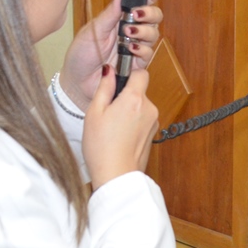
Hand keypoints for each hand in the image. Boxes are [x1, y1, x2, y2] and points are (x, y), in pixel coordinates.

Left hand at [59, 0, 162, 110]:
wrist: (77, 82)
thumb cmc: (81, 54)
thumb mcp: (94, 29)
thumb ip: (110, 12)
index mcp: (120, 19)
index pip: (140, 3)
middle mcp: (131, 31)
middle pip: (154, 18)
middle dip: (150, 13)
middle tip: (137, 15)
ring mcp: (135, 48)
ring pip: (153, 35)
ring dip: (144, 31)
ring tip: (128, 33)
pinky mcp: (137, 64)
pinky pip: (148, 54)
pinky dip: (142, 49)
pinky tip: (130, 49)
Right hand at [82, 66, 158, 189]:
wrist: (116, 176)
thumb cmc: (101, 147)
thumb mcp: (94, 112)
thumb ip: (104, 88)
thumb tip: (109, 70)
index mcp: (134, 99)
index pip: (140, 73)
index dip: (128, 73)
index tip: (116, 80)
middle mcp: (149, 108)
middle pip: (140, 91)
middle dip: (125, 95)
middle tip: (107, 110)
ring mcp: (153, 122)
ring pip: (141, 106)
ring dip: (129, 110)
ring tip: (111, 126)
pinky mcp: (153, 134)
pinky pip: (143, 119)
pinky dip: (133, 123)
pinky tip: (119, 135)